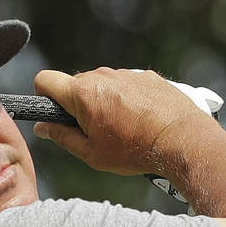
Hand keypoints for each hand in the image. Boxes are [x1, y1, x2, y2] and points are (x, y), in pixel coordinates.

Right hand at [31, 67, 216, 176]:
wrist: (182, 139)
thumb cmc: (134, 150)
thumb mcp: (91, 153)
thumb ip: (62, 137)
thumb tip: (43, 127)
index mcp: (82, 94)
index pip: (45, 79)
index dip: (43, 95)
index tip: (54, 113)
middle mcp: (102, 76)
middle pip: (75, 84)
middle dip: (77, 104)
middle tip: (94, 130)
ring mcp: (125, 73)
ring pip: (102, 84)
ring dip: (104, 101)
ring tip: (123, 128)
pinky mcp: (146, 75)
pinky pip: (126, 84)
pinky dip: (127, 98)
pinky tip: (141, 120)